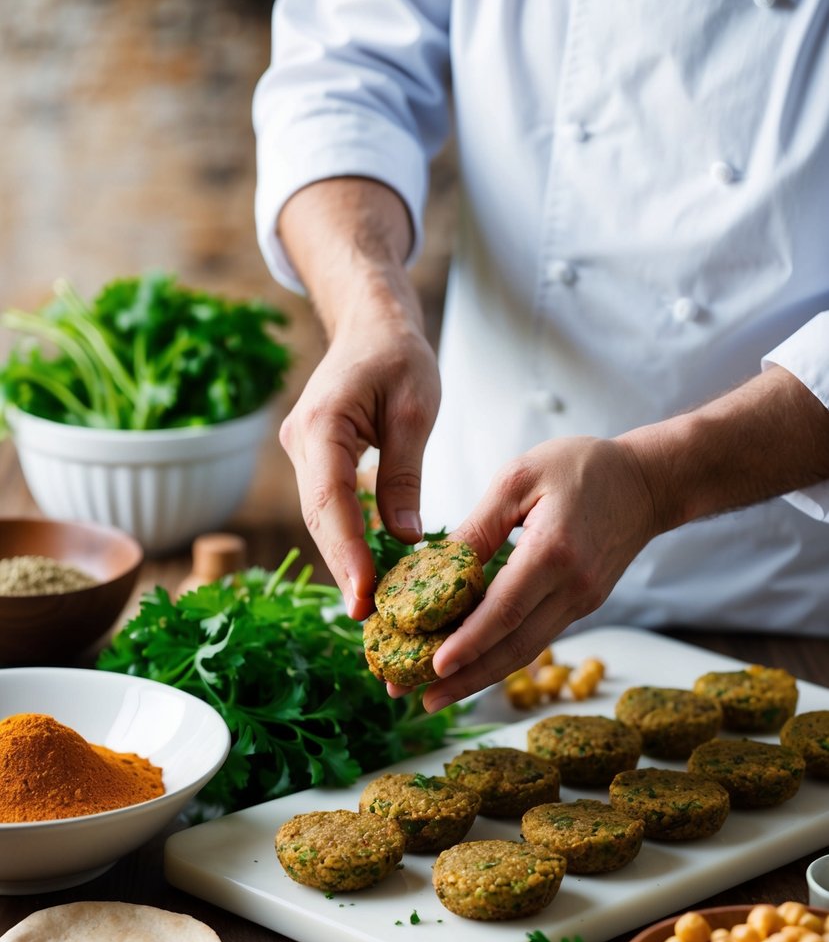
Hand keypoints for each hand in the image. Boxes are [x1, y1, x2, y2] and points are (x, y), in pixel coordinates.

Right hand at [279, 315, 440, 617]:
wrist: (371, 324)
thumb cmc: (397, 355)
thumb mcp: (414, 411)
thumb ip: (404, 476)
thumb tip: (405, 540)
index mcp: (322, 423)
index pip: (330, 500)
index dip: (346, 552)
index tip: (364, 593)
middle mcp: (300, 441)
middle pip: (319, 518)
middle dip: (343, 568)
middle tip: (369, 617)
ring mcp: (301, 452)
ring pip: (321, 517)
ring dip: (343, 559)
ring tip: (370, 605)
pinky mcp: (313, 459)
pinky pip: (327, 506)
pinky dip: (346, 538)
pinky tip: (367, 570)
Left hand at [410, 435, 657, 710]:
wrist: (646, 482)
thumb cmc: (580, 467)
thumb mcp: (519, 478)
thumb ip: (478, 526)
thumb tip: (434, 566)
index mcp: (554, 552)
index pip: (505, 610)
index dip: (468, 643)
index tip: (433, 666)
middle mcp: (572, 587)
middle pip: (514, 647)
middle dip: (465, 678)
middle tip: (417, 698)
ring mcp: (580, 601)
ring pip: (525, 650)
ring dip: (479, 677)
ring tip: (434, 694)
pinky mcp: (581, 604)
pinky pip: (535, 636)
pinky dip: (499, 655)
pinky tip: (469, 665)